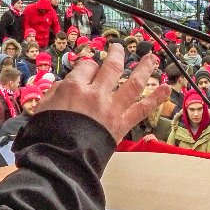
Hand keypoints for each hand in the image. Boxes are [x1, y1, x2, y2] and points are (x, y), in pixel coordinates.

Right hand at [35, 44, 170, 140]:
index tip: (89, 67)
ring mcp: (111, 108)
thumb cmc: (47, 137)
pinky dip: (156, 98)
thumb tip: (64, 85)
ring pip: (133, 83)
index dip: (88, 65)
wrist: (60, 160)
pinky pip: (142, 109)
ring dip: (144, 69)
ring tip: (152, 58)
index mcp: (74, 87)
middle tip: (119, 49)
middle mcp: (96, 94)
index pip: (86, 66)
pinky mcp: (121, 124)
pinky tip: (167, 88)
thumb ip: (55, 92)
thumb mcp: (42, 108)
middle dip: (117, 54)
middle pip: (111, 67)